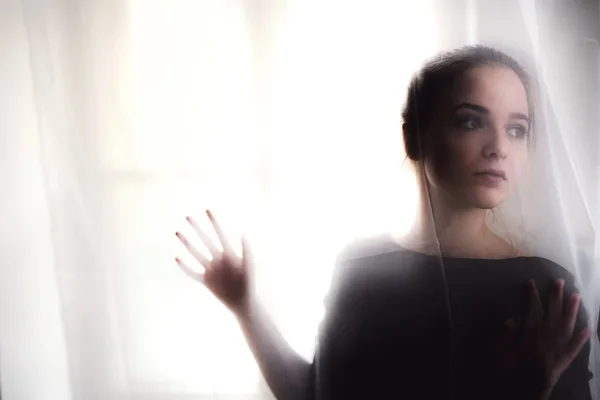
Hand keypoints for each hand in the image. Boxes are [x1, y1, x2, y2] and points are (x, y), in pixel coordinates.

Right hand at [175, 209, 251, 314]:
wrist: (242, 300)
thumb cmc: (248, 282)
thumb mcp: (249, 264)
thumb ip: (246, 249)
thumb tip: (244, 233)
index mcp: (229, 253)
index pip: (220, 234)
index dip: (214, 222)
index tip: (207, 210)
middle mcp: (218, 258)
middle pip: (205, 240)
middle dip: (197, 229)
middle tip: (188, 217)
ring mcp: (211, 269)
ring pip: (196, 253)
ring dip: (187, 243)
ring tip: (178, 232)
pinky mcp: (205, 280)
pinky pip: (192, 272)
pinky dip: (185, 266)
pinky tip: (177, 258)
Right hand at [497, 279, 591, 399]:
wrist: (525, 396)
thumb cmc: (509, 376)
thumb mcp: (500, 356)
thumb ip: (505, 337)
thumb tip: (512, 319)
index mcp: (531, 339)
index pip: (534, 312)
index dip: (533, 296)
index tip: (532, 283)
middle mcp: (547, 342)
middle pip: (553, 316)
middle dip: (556, 297)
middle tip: (559, 281)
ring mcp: (558, 352)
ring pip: (567, 328)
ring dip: (572, 311)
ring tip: (576, 296)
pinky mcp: (564, 363)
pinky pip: (575, 349)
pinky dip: (582, 338)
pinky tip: (587, 328)